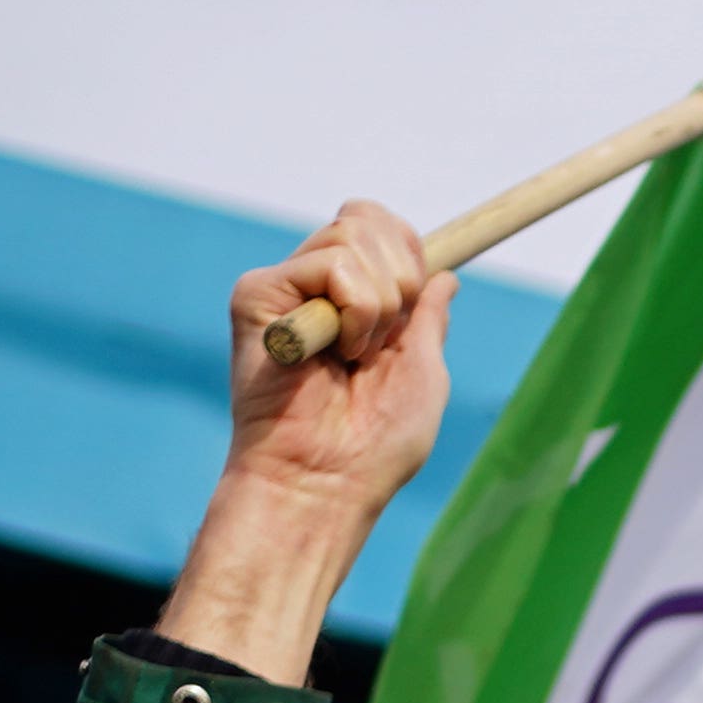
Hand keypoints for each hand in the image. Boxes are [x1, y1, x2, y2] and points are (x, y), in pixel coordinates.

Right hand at [165, 204, 454, 680]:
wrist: (326, 483)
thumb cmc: (373, 447)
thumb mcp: (422, 373)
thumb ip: (428, 318)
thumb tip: (445, 272)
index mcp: (348, 300)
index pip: (381, 229)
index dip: (409, 253)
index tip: (413, 305)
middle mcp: (311, 286)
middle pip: (367, 219)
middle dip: (400, 282)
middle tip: (377, 348)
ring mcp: (284, 287)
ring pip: (354, 237)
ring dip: (378, 309)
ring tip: (352, 359)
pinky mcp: (258, 294)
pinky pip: (333, 265)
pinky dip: (355, 314)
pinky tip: (333, 355)